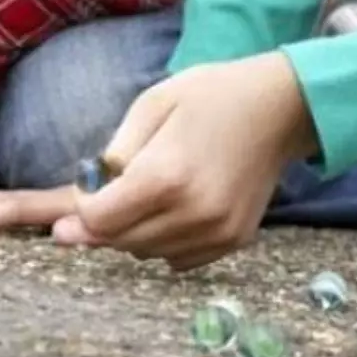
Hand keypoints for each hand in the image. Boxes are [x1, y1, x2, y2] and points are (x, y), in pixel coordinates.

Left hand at [52, 51, 318, 270]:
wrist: (280, 107)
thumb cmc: (208, 97)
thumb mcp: (148, 107)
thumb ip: (112, 156)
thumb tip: (77, 203)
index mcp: (165, 177)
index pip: (98, 220)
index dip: (80, 209)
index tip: (83, 190)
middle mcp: (193, 213)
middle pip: (118, 241)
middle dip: (101, 221)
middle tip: (106, 192)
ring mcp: (217, 232)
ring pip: (145, 252)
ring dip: (130, 231)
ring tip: (144, 193)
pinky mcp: (234, 240)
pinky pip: (176, 259)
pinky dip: (161, 242)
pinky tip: (170, 210)